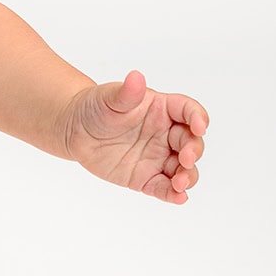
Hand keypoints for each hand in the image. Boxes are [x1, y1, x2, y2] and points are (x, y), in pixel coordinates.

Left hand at [64, 69, 207, 203]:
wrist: (75, 130)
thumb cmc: (96, 107)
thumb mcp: (109, 98)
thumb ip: (126, 92)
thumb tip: (136, 77)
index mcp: (162, 109)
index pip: (188, 111)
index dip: (198, 118)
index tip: (200, 127)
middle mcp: (166, 134)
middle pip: (191, 142)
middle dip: (194, 151)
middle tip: (186, 159)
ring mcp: (158, 157)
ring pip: (183, 169)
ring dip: (188, 176)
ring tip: (180, 183)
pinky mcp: (146, 177)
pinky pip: (164, 187)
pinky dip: (173, 194)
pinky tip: (179, 197)